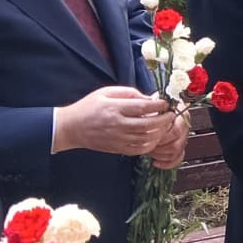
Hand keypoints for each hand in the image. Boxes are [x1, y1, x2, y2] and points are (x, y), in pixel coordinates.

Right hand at [54, 87, 173, 155]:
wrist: (71, 128)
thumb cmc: (89, 107)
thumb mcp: (106, 92)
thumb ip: (128, 93)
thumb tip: (148, 98)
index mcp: (114, 108)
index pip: (142, 107)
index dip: (158, 106)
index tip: (166, 103)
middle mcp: (117, 124)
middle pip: (147, 125)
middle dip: (164, 120)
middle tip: (171, 115)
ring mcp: (117, 138)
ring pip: (145, 139)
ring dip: (159, 133)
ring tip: (165, 126)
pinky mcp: (117, 148)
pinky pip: (139, 149)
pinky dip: (150, 144)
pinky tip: (154, 137)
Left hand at [148, 109, 189, 168]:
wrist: (152, 113)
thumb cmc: (152, 109)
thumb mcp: (152, 104)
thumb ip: (154, 109)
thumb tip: (152, 114)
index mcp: (182, 115)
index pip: (176, 131)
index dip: (162, 136)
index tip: (150, 136)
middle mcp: (185, 128)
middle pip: (176, 144)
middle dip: (159, 147)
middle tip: (148, 145)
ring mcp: (183, 139)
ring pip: (176, 152)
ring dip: (160, 154)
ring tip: (149, 151)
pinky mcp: (180, 149)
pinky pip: (177, 159)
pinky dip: (166, 163)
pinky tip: (155, 162)